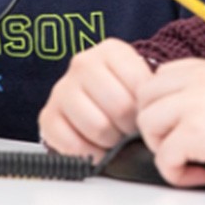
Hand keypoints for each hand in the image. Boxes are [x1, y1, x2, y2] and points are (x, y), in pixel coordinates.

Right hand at [37, 38, 151, 158]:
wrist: (91, 102)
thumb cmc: (121, 93)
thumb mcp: (140, 82)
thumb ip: (150, 92)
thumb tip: (156, 114)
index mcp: (110, 51)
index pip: (139, 85)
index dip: (146, 108)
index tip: (144, 114)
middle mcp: (82, 64)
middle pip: (120, 107)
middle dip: (129, 127)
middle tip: (129, 130)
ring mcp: (61, 89)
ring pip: (98, 127)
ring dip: (110, 140)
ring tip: (113, 137)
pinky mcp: (47, 117)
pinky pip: (74, 145)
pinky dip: (90, 153)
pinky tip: (96, 147)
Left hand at [136, 58, 204, 192]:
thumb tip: (184, 115)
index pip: (164, 75)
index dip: (164, 105)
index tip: (177, 127)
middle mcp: (204, 79)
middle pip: (147, 95)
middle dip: (157, 125)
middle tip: (181, 146)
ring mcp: (197, 102)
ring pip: (148, 122)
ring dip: (164, 148)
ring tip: (193, 160)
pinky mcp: (196, 131)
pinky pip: (163, 156)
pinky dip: (177, 173)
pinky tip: (203, 175)